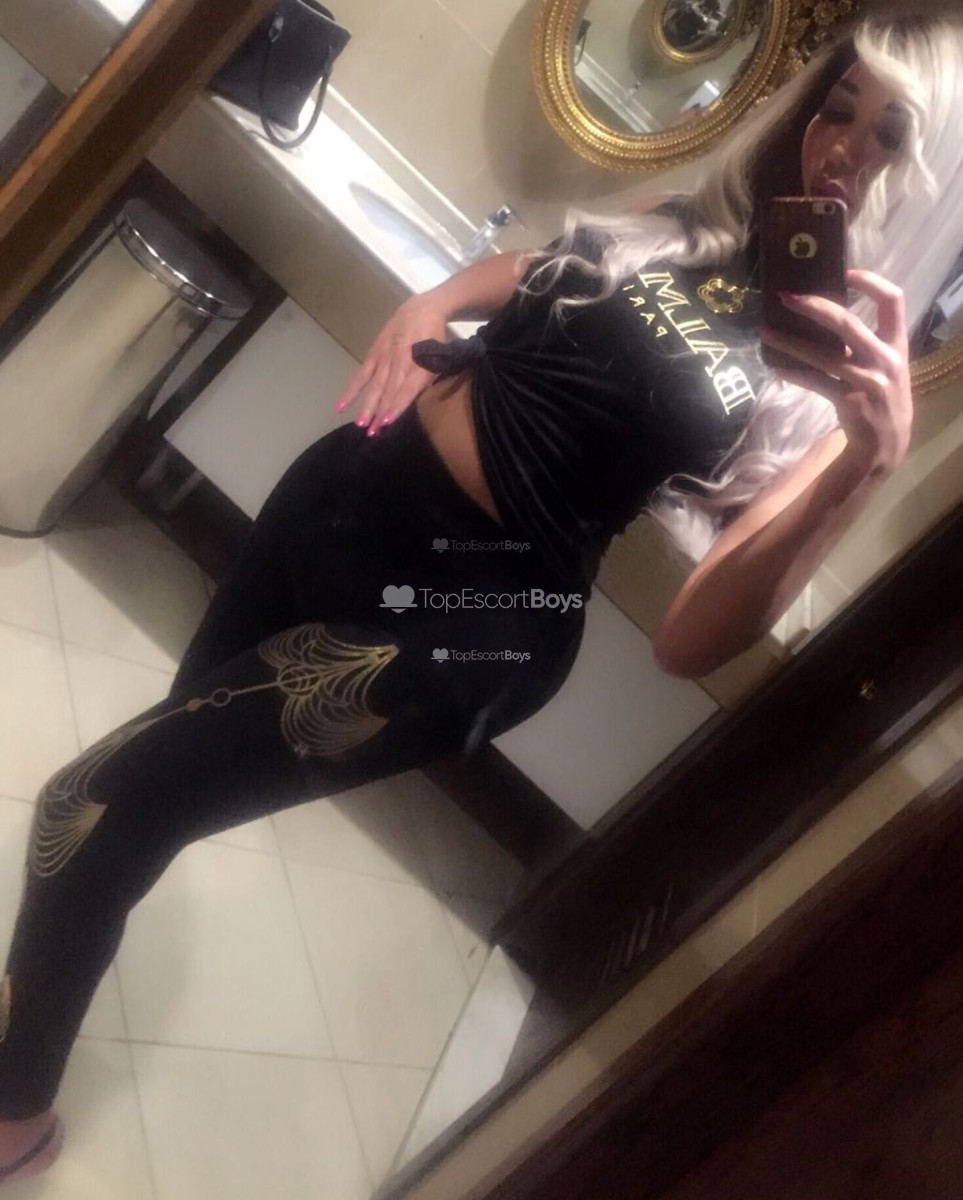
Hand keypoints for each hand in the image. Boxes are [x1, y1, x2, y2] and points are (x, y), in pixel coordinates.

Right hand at [333, 293, 446, 436]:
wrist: (422, 309)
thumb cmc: (435, 339)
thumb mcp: (439, 358)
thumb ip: (429, 379)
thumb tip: (418, 402)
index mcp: (419, 363)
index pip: (407, 388)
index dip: (396, 405)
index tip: (387, 422)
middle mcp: (400, 360)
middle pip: (388, 390)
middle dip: (380, 412)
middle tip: (372, 432)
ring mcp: (385, 357)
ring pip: (374, 385)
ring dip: (367, 405)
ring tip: (360, 424)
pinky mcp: (374, 354)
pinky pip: (361, 375)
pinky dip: (351, 390)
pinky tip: (341, 406)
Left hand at [760, 269, 912, 476]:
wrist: (888, 442)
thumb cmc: (880, 394)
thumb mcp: (886, 363)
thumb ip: (865, 340)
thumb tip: (821, 312)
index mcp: (897, 342)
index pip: (892, 300)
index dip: (870, 281)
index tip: (844, 271)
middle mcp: (885, 359)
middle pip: (847, 323)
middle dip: (814, 307)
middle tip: (787, 297)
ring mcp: (868, 381)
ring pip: (823, 355)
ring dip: (790, 342)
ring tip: (765, 331)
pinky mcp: (850, 402)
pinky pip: (816, 383)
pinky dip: (794, 374)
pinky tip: (775, 367)